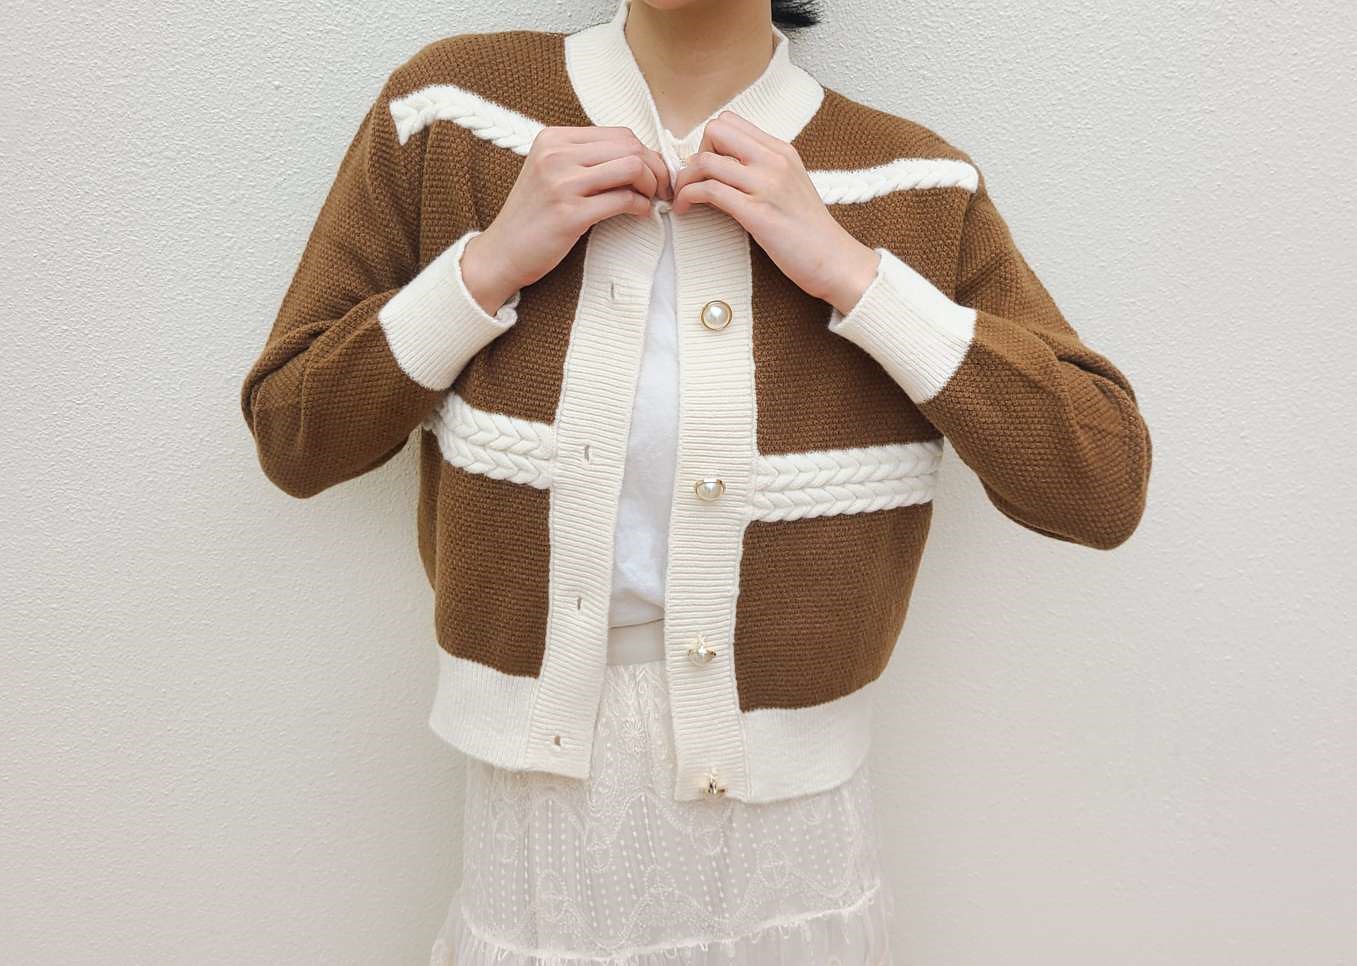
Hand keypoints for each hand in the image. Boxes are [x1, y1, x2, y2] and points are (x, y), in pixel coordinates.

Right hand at [460, 126, 672, 314]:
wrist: (501, 253)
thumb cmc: (532, 217)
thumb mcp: (550, 173)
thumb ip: (584, 160)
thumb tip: (636, 157)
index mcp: (553, 139)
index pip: (619, 134)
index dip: (646, 153)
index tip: (654, 172)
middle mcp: (556, 155)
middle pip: (629, 146)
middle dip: (656, 167)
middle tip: (661, 188)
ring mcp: (562, 184)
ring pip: (631, 167)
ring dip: (651, 185)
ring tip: (651, 200)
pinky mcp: (569, 214)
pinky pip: (622, 200)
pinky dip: (640, 206)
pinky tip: (639, 214)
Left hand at [670, 110, 879, 315]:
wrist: (834, 260)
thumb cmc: (809, 230)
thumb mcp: (790, 185)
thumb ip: (763, 170)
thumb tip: (725, 167)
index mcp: (781, 151)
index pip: (730, 122)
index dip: (709, 143)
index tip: (707, 169)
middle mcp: (774, 161)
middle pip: (715, 131)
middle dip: (695, 155)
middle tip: (694, 182)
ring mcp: (766, 185)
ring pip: (706, 161)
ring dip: (684, 180)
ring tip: (683, 198)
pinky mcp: (757, 213)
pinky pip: (710, 191)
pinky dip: (689, 197)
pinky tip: (687, 209)